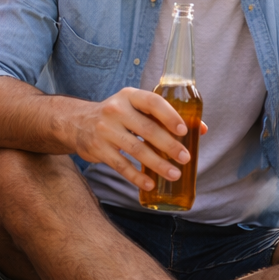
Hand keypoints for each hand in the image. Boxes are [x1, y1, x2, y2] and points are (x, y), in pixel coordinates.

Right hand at [67, 87, 204, 191]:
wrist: (76, 122)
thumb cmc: (117, 115)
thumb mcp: (135, 107)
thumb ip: (164, 116)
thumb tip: (201, 129)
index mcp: (129, 96)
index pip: (152, 102)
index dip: (169, 115)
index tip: (184, 130)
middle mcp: (116, 110)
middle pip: (147, 130)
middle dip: (169, 145)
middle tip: (185, 158)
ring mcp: (105, 130)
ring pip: (136, 150)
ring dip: (158, 164)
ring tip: (174, 174)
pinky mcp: (98, 149)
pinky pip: (121, 166)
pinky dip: (137, 176)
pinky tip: (151, 183)